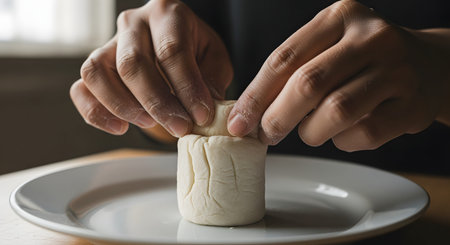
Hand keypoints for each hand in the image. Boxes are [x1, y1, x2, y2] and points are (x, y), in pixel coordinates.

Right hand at [70, 0, 231, 136]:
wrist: (175, 50)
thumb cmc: (196, 53)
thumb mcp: (215, 60)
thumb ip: (213, 79)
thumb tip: (207, 108)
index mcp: (168, 14)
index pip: (172, 50)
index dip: (187, 87)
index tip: (201, 116)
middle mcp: (133, 23)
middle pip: (132, 63)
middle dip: (158, 103)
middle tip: (179, 127)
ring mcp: (109, 44)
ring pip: (97, 72)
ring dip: (122, 105)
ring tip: (149, 123)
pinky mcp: (95, 67)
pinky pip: (81, 89)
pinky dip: (95, 112)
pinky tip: (120, 128)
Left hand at [228, 0, 449, 150]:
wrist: (430, 66)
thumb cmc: (365, 60)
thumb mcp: (330, 48)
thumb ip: (294, 71)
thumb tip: (251, 112)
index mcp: (340, 17)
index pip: (284, 58)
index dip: (256, 95)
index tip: (238, 121)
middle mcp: (370, 37)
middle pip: (308, 84)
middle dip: (277, 117)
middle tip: (266, 135)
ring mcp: (396, 70)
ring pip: (336, 111)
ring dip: (311, 132)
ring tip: (309, 131)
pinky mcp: (412, 105)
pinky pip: (363, 134)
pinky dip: (343, 141)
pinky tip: (342, 133)